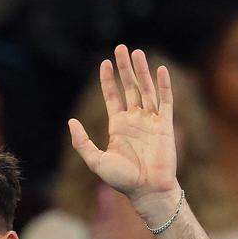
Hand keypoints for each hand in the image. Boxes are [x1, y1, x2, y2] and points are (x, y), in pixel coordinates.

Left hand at [69, 45, 179, 215]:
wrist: (146, 190)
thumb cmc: (122, 179)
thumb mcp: (95, 160)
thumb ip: (82, 142)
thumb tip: (72, 121)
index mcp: (118, 126)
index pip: (112, 97)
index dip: (108, 81)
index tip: (104, 63)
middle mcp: (135, 120)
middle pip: (129, 88)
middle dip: (124, 68)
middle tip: (121, 48)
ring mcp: (150, 121)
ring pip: (146, 90)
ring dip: (141, 71)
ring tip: (136, 52)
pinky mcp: (165, 125)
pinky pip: (165, 101)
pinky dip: (163, 85)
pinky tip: (160, 70)